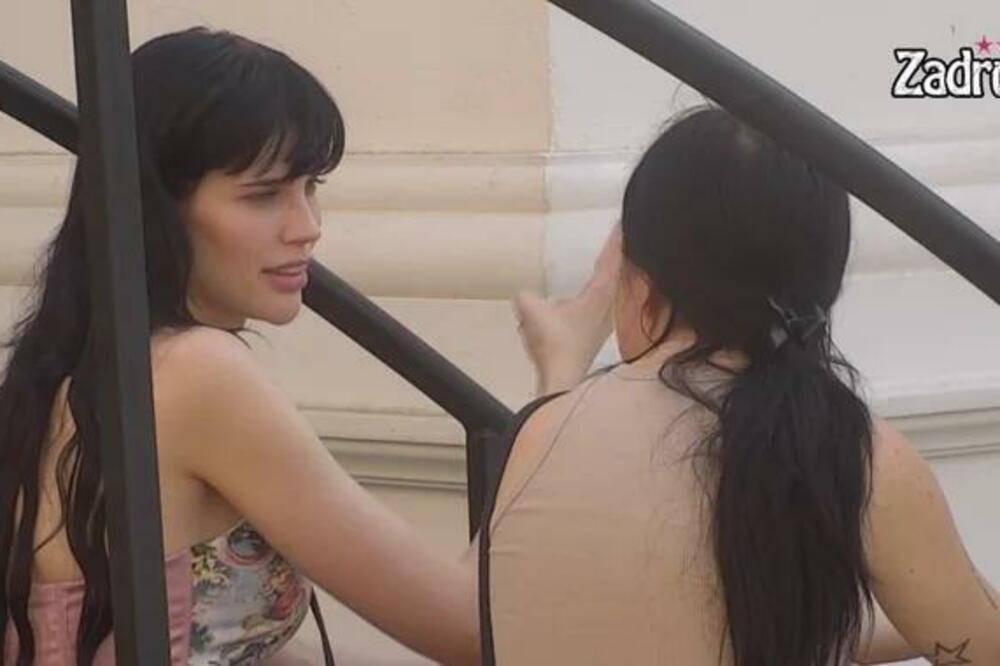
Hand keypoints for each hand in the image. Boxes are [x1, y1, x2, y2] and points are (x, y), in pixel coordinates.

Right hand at [513, 225, 621, 394]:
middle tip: (621, 233)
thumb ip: (526, 297)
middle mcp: (608, 306)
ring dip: (610, 273)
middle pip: (618, 272)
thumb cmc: (553, 344)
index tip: (623, 221)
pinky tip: (589, 293)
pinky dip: (598, 291)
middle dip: (618, 254)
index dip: (617, 239)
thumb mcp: (531, 311)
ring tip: (610, 258)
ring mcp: (604, 320)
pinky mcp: (594, 333)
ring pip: (611, 289)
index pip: (612, 259)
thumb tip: (525, 297)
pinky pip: (599, 303)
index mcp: (600, 295)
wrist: (561, 378)